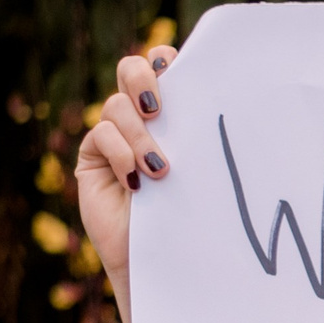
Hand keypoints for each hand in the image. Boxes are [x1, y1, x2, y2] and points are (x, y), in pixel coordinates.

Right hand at [74, 44, 179, 322]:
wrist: (167, 262)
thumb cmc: (197, 217)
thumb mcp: (204, 170)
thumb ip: (202, 135)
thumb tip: (230, 100)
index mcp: (174, 113)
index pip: (164, 66)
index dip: (165, 60)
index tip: (178, 70)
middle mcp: (142, 117)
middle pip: (130, 68)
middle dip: (141, 79)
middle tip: (158, 108)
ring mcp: (115, 136)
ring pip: (116, 106)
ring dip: (140, 135)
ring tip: (161, 171)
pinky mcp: (93, 158)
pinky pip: (100, 136)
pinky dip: (121, 154)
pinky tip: (137, 183)